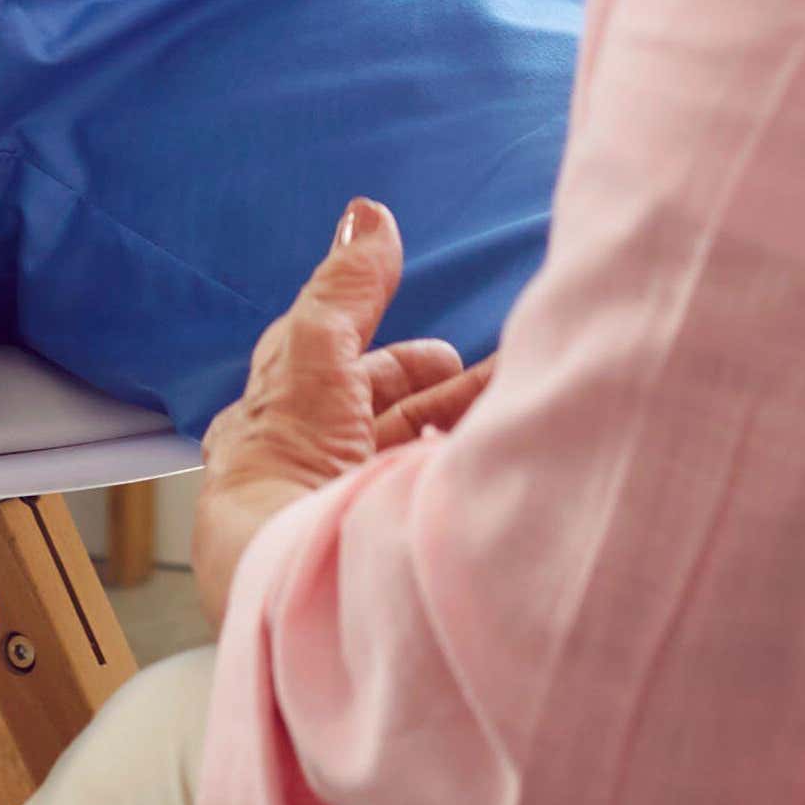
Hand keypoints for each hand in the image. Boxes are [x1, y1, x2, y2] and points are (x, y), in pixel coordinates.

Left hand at [194, 199, 477, 622]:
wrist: (305, 588)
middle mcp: (314, 485)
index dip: (394, 363)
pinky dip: (479, 468)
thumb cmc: (285, 478)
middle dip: (450, 395)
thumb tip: (365, 216)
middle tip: (506, 373)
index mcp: (274, 440)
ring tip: (530, 403)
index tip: (443, 352)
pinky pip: (443, 497)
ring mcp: (353, 523)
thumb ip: (345, 288)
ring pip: (421, 461)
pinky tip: (517, 457)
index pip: (336, 385)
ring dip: (473, 426)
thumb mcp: (314, 355)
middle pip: (390, 425)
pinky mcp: (393, 555)